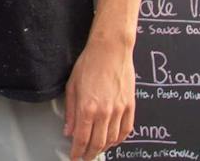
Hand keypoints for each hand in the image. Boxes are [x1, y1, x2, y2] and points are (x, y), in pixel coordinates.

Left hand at [63, 38, 134, 159]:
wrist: (110, 49)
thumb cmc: (89, 63)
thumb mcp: (72, 86)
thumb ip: (71, 111)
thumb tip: (69, 131)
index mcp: (87, 107)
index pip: (82, 138)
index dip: (77, 151)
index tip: (74, 157)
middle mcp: (104, 112)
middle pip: (98, 143)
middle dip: (90, 153)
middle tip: (85, 156)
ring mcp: (119, 110)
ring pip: (112, 139)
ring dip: (104, 148)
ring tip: (97, 149)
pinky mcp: (130, 106)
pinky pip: (126, 130)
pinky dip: (119, 139)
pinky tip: (113, 140)